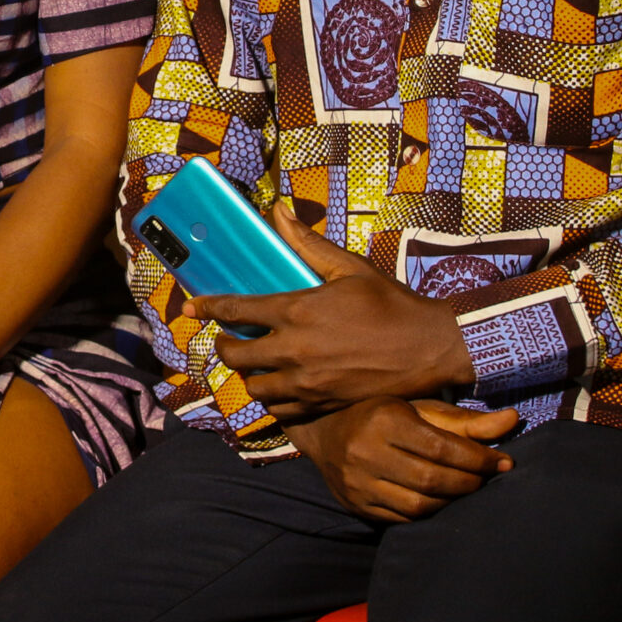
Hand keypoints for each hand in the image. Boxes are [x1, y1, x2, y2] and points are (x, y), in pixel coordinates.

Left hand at [188, 205, 476, 418]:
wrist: (430, 349)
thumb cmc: (392, 304)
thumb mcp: (349, 268)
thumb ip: (307, 244)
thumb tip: (278, 211)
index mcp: (298, 311)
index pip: (237, 310)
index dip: (208, 307)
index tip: (191, 307)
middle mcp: (296, 350)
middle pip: (238, 355)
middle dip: (225, 346)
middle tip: (227, 340)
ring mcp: (308, 382)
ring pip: (256, 386)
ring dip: (248, 375)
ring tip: (252, 365)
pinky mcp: (323, 404)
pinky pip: (282, 410)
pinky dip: (273, 400)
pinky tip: (277, 388)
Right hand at [285, 397, 520, 523]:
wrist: (323, 429)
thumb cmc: (381, 413)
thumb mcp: (420, 407)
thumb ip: (466, 420)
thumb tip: (514, 421)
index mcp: (384, 419)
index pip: (443, 448)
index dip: (478, 459)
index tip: (501, 462)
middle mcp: (365, 451)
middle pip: (432, 480)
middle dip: (469, 482)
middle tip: (485, 478)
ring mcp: (357, 482)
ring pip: (418, 506)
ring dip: (451, 501)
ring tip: (464, 488)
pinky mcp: (355, 504)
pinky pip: (401, 519)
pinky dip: (427, 513)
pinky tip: (439, 500)